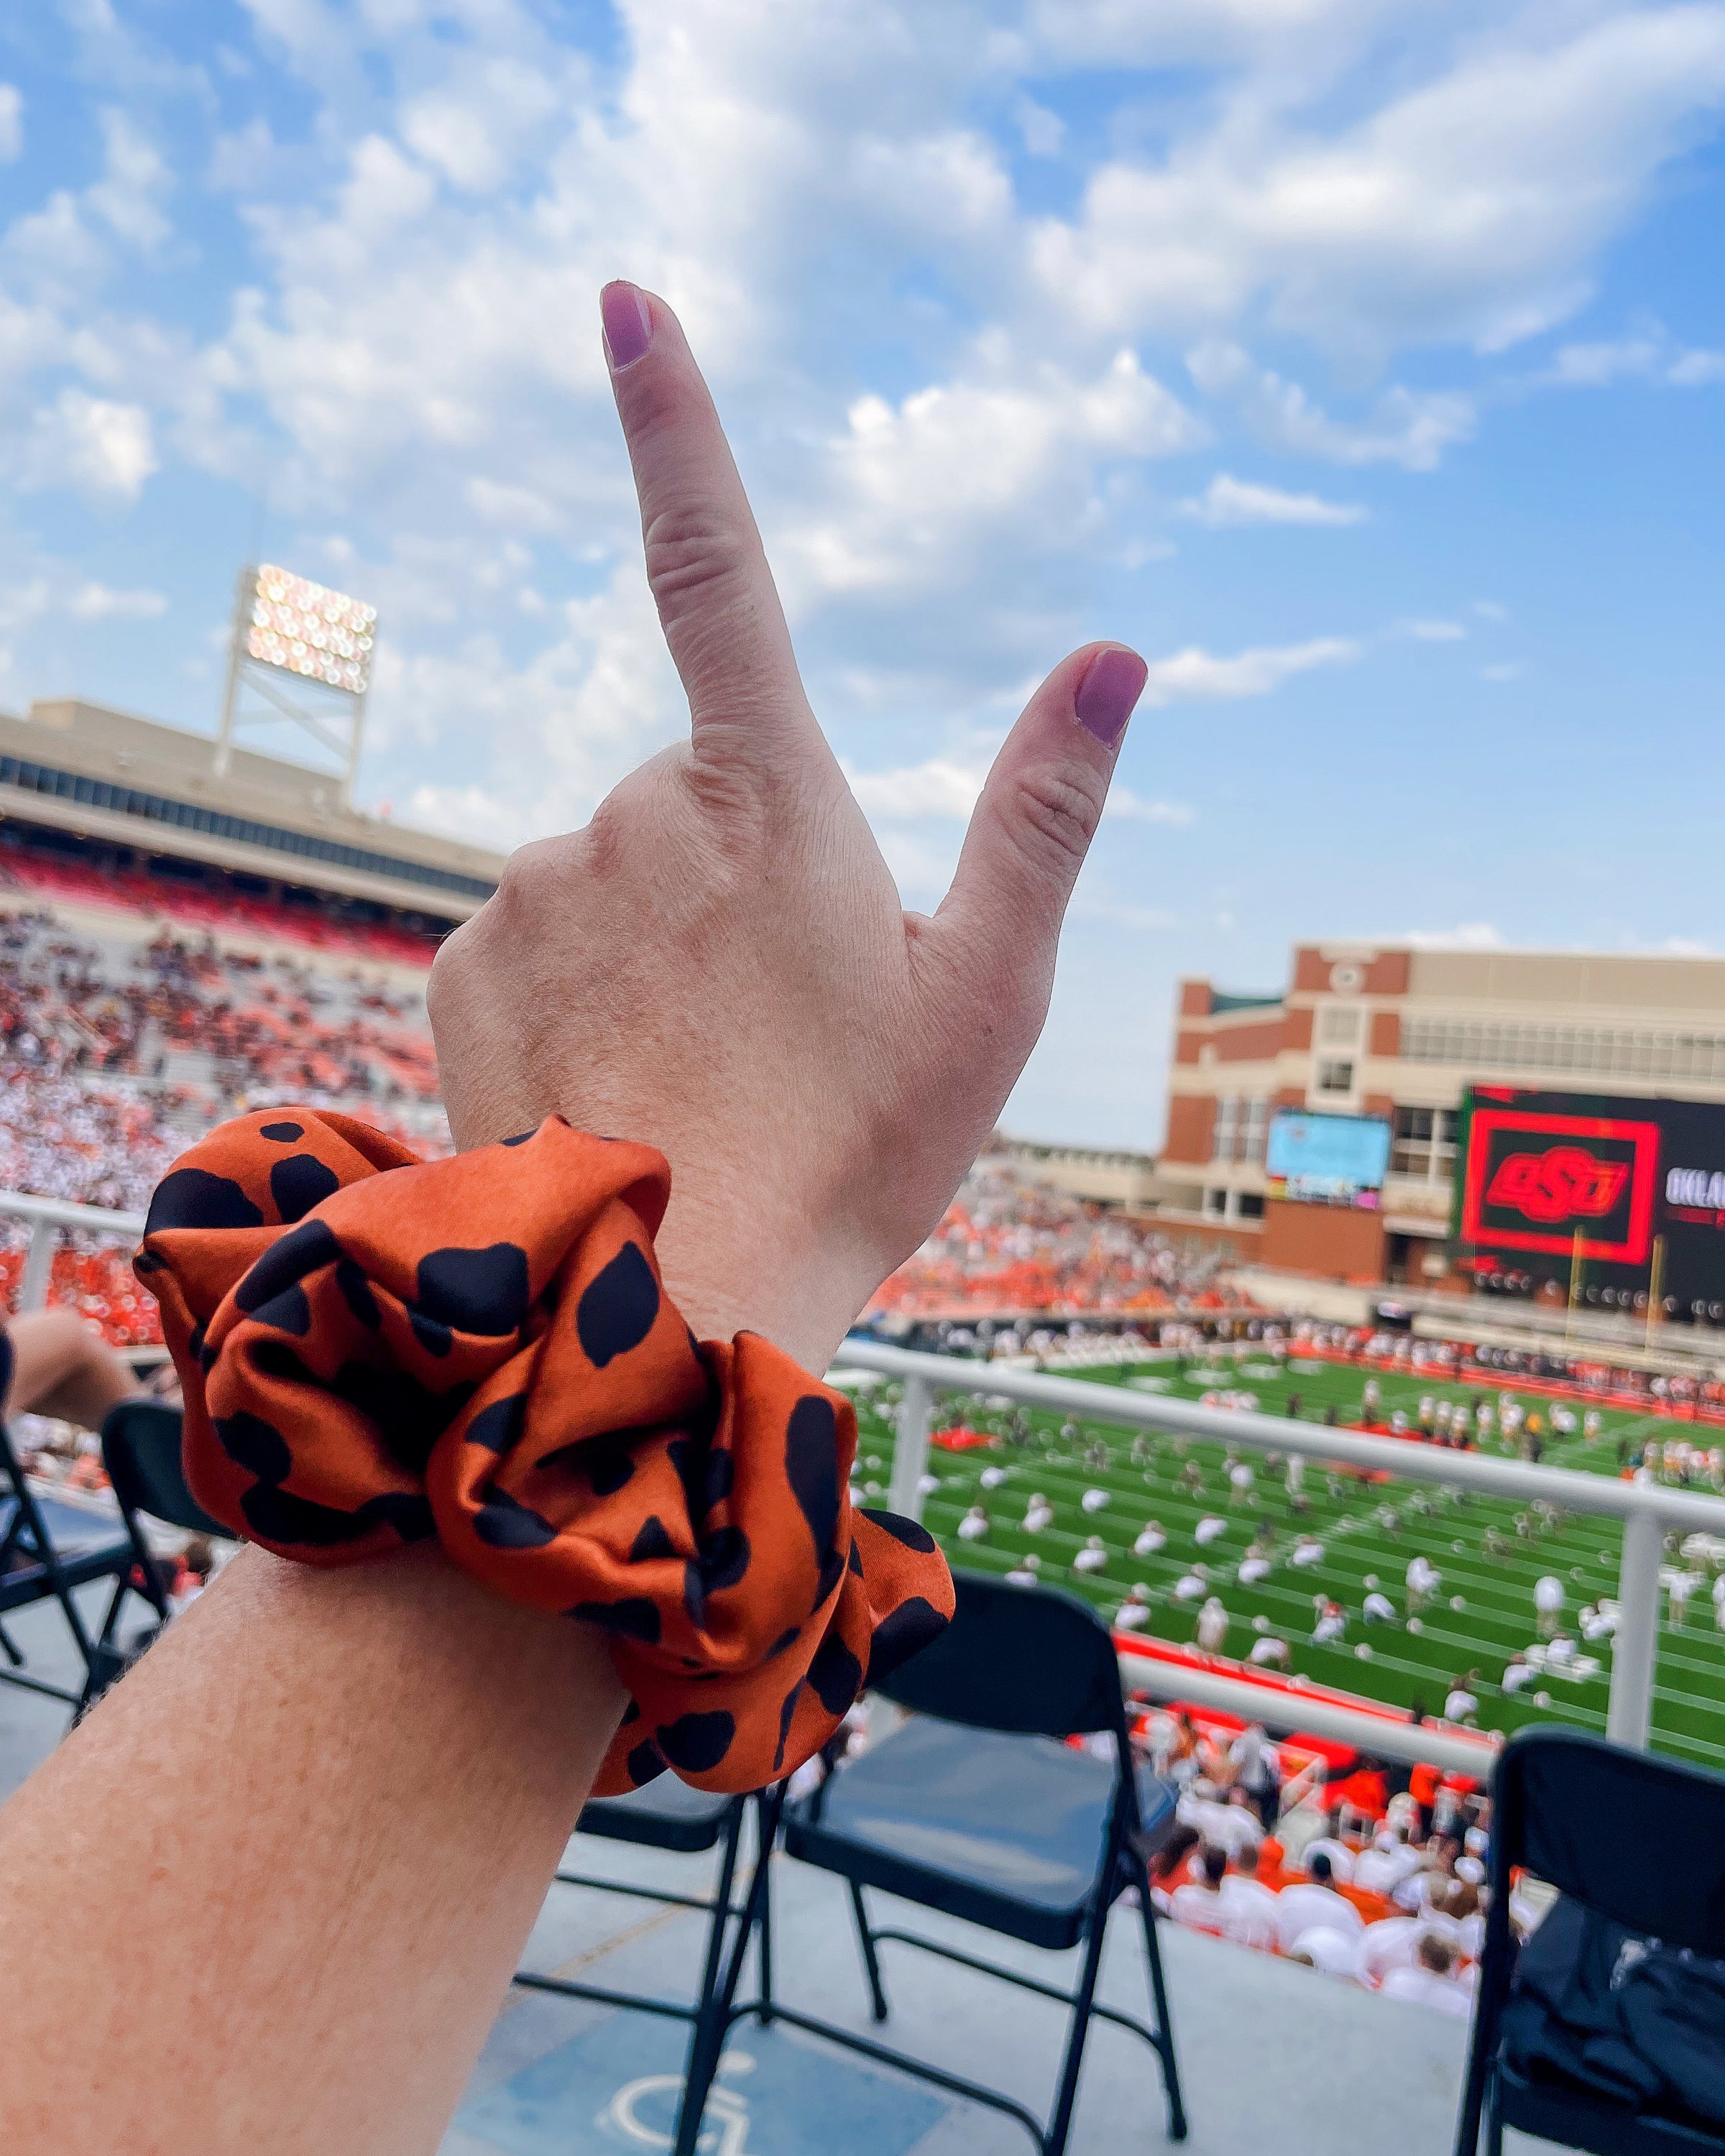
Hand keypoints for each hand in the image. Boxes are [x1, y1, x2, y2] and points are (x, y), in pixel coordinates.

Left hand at [428, 281, 1145, 1373]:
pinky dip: (579, 991)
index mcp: (769, 796)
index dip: (674, 423)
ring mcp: (536, 885)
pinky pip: (534, 939)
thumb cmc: (857, 1150)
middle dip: (734, 872)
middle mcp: (632, 812)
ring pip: (612, 874)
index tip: (625, 301)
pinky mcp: (465, 960)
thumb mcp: (987, 990)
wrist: (677, 1300)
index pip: (716, 566)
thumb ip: (1044, 809)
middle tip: (779, 1018)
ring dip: (657, 943)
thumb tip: (1117, 654)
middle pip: (692, 793)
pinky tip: (619, 1080)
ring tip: (701, 1069)